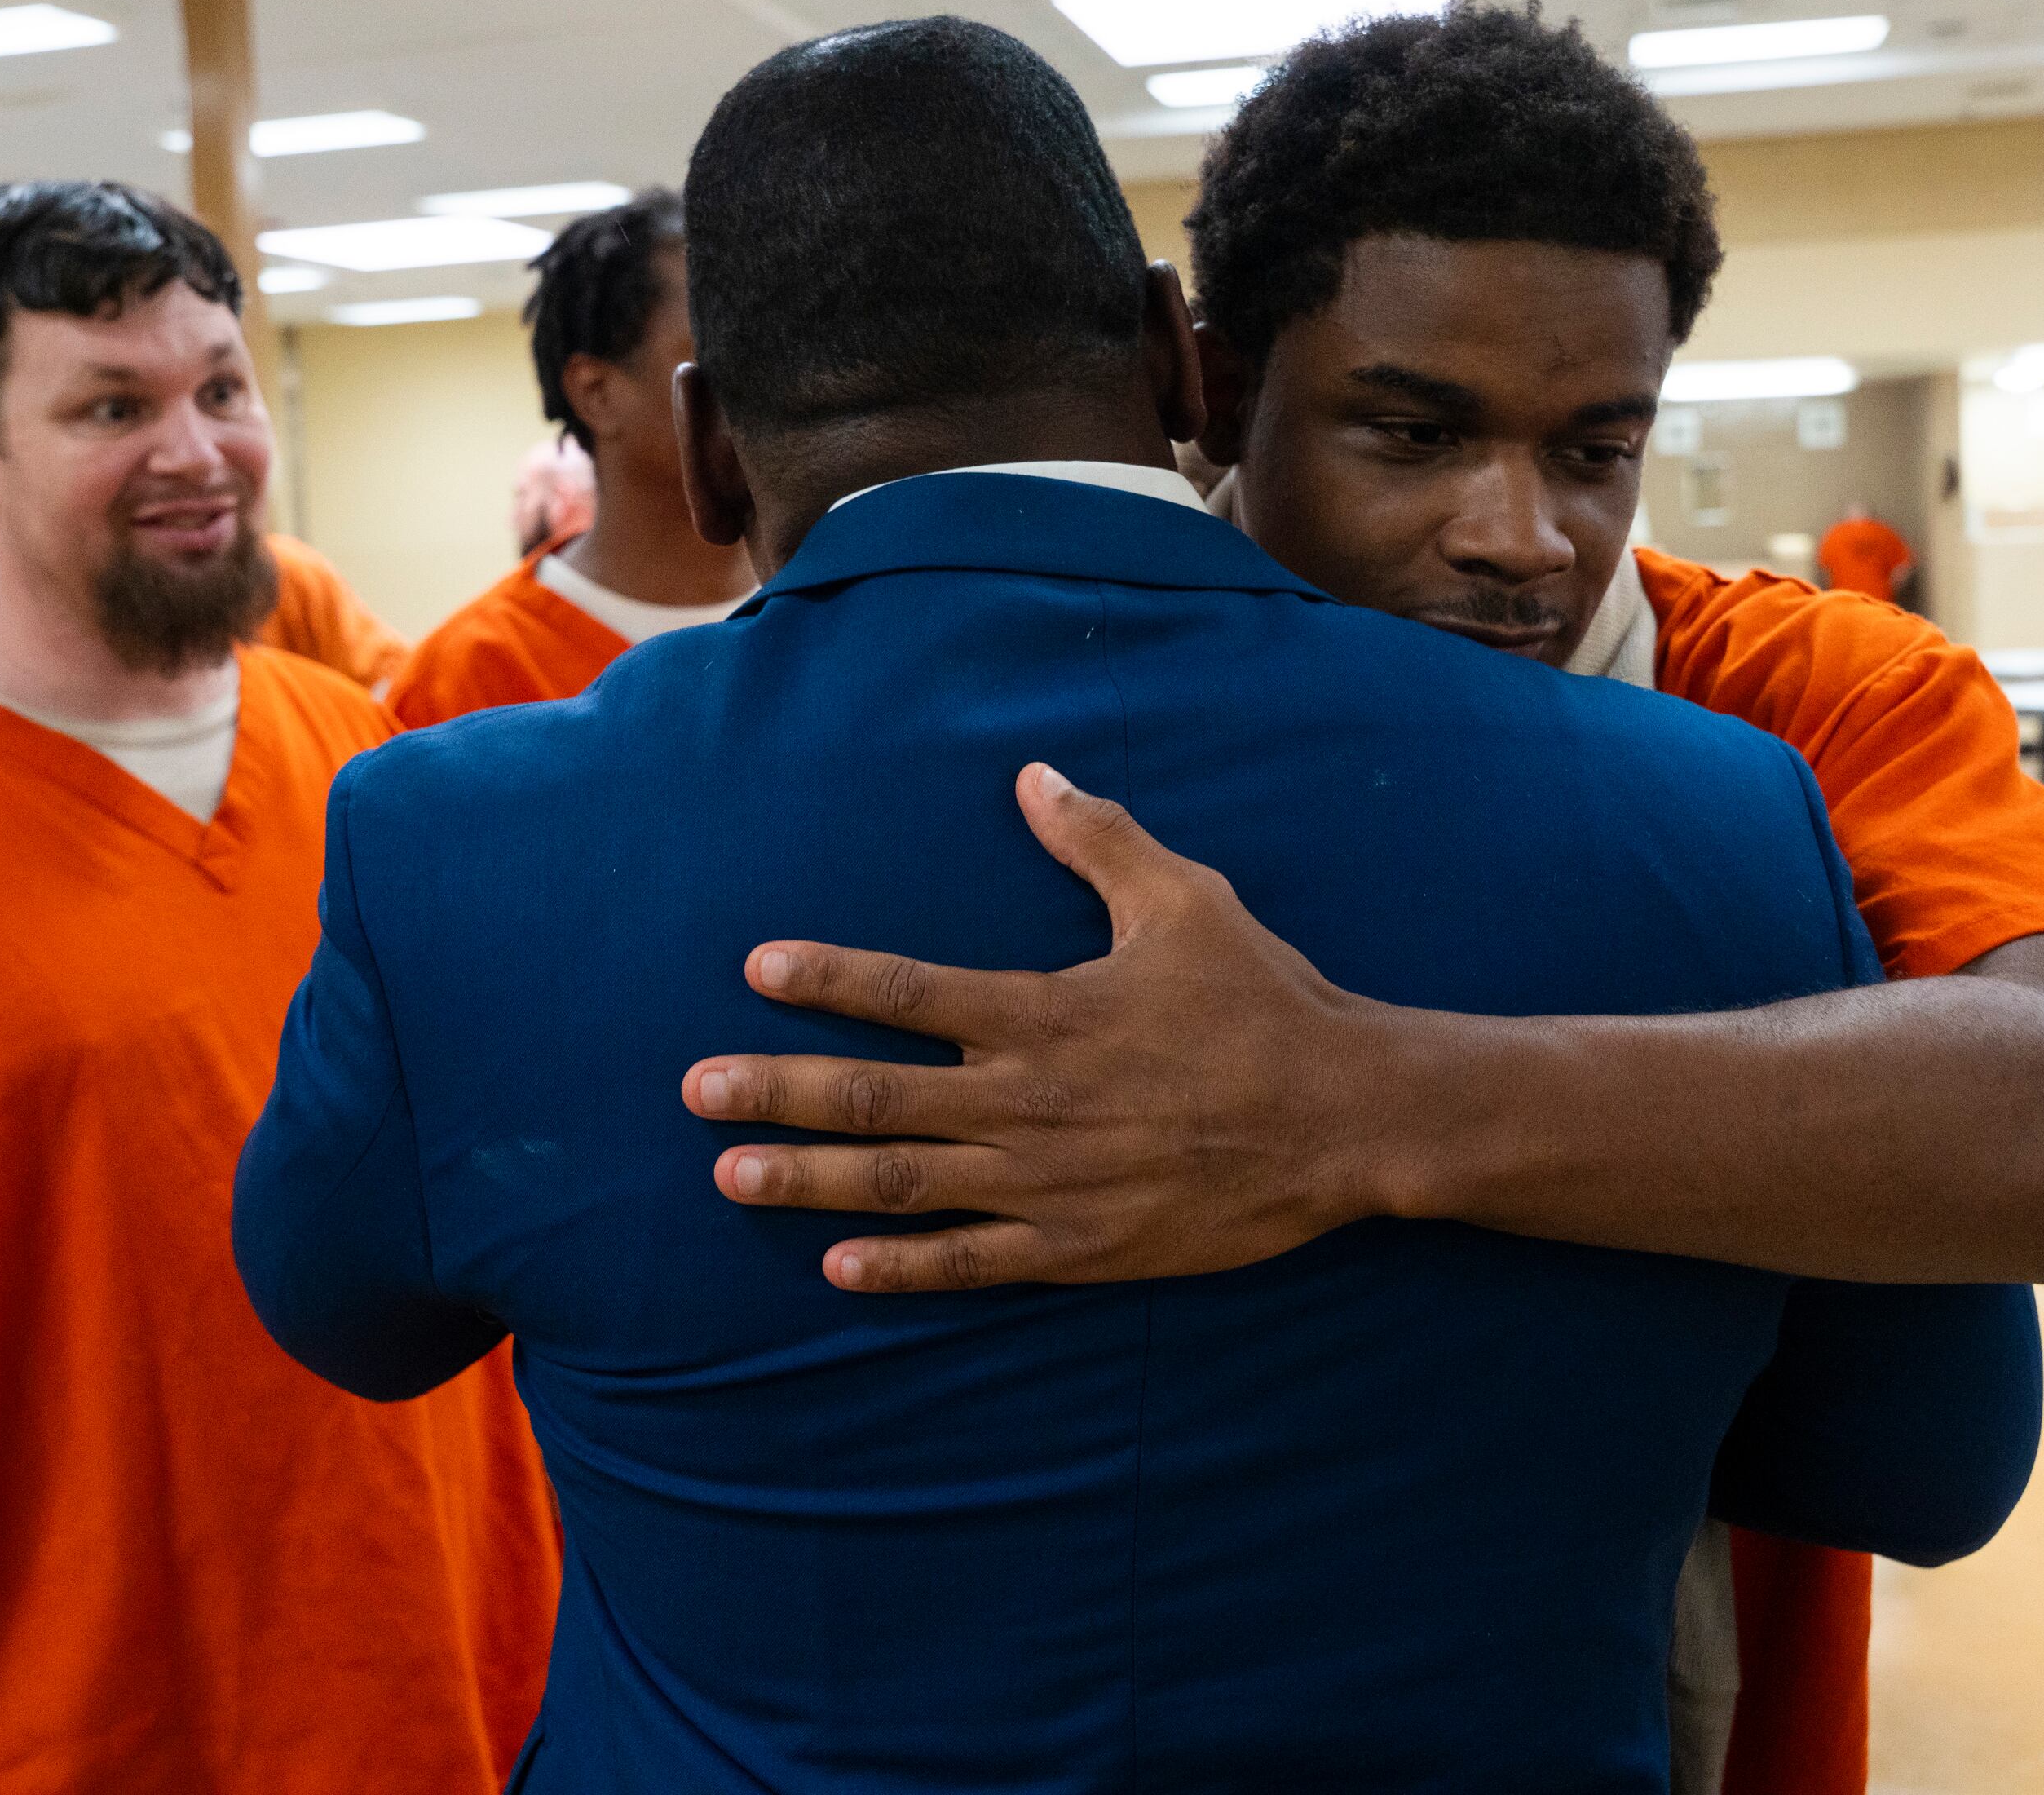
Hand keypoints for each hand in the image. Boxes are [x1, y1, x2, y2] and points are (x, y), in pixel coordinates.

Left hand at [684, 764, 1421, 1291]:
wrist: (1346, 1120)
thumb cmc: (1266, 1002)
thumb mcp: (1186, 900)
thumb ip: (1099, 840)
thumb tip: (1033, 776)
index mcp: (1045, 1012)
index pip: (909, 992)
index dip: (827, 979)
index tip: (755, 970)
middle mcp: (1029, 1101)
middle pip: (877, 1096)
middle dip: (778, 1091)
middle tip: (697, 1091)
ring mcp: (1049, 1183)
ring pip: (903, 1182)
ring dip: (810, 1182)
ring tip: (731, 1176)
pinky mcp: (1081, 1249)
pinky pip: (972, 1262)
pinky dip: (901, 1267)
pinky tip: (836, 1268)